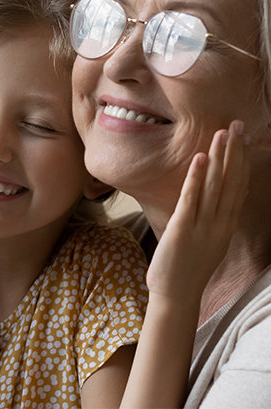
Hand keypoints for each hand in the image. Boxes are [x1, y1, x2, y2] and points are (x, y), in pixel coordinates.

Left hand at [146, 120, 249, 302]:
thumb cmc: (187, 264)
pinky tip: (201, 158)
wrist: (175, 294)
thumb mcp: (208, 237)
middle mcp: (220, 223)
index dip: (242, 161)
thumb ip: (213, 215)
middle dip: (235, 152)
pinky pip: (192, 199)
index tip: (244, 139)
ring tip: (222, 133)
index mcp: (226, 224)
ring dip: (219, 158)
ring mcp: (204, 226)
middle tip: (237, 125)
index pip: (239, 186)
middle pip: (231, 182)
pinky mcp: (183, 229)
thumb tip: (215, 194)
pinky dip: (197, 177)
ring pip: (215, 187)